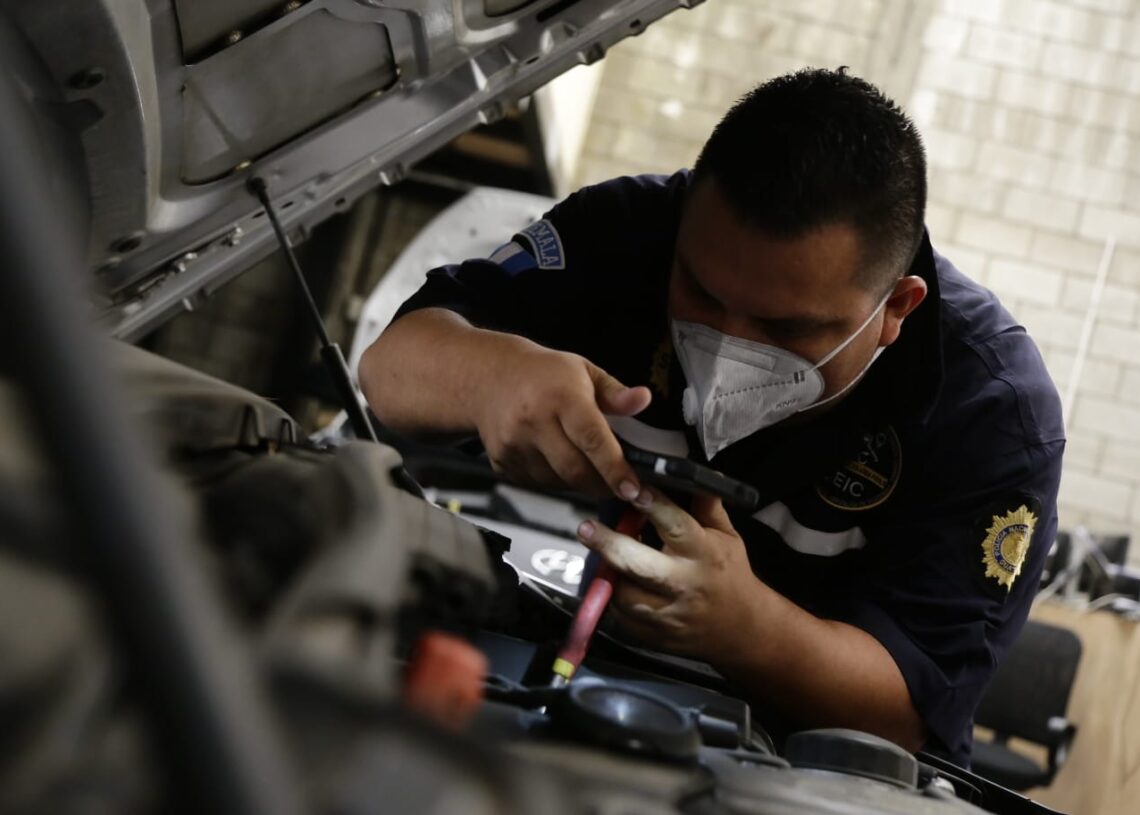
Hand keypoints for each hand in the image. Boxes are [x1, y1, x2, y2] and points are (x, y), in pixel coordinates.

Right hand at [474, 344, 651, 498]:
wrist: (488, 377)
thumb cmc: (541, 374)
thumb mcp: (583, 371)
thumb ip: (615, 392)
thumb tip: (643, 399)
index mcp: (561, 396)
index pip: (592, 439)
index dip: (615, 468)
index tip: (632, 488)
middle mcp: (534, 420)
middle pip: (575, 470)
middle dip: (602, 485)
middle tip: (619, 486)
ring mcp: (514, 444)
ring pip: (558, 482)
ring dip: (578, 482)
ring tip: (584, 463)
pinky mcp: (502, 461)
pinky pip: (538, 483)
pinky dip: (555, 480)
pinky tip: (556, 459)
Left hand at [575, 488, 762, 659]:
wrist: (741, 630)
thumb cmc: (730, 574)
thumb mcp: (727, 536)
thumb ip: (706, 506)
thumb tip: (690, 471)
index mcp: (705, 554)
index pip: (676, 526)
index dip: (653, 506)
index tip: (631, 489)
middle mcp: (685, 584)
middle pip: (639, 564)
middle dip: (609, 544)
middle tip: (585, 528)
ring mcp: (668, 615)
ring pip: (624, 595)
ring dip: (606, 574)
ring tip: (597, 557)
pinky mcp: (654, 637)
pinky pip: (621, 618)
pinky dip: (611, 600)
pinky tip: (609, 584)